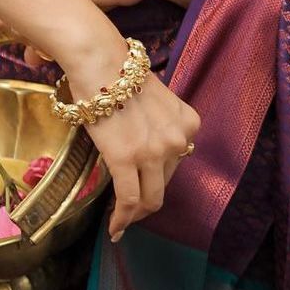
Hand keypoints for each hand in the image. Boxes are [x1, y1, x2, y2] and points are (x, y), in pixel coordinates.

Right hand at [63, 39, 201, 242]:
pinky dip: (122, 219)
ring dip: (136, 216)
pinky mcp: (126, 159)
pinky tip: (115, 228)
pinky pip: (128, 200)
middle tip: (131, 209)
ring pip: (150, 199)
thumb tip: (143, 143)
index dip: (160, 178)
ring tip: (122, 222)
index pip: (178, 163)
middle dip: (148, 198)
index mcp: (188, 124)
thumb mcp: (157, 99)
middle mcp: (177, 140)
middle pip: (165, 182)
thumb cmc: (119, 73)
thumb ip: (160, 125)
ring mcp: (153, 152)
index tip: (146, 185)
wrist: (100, 61)